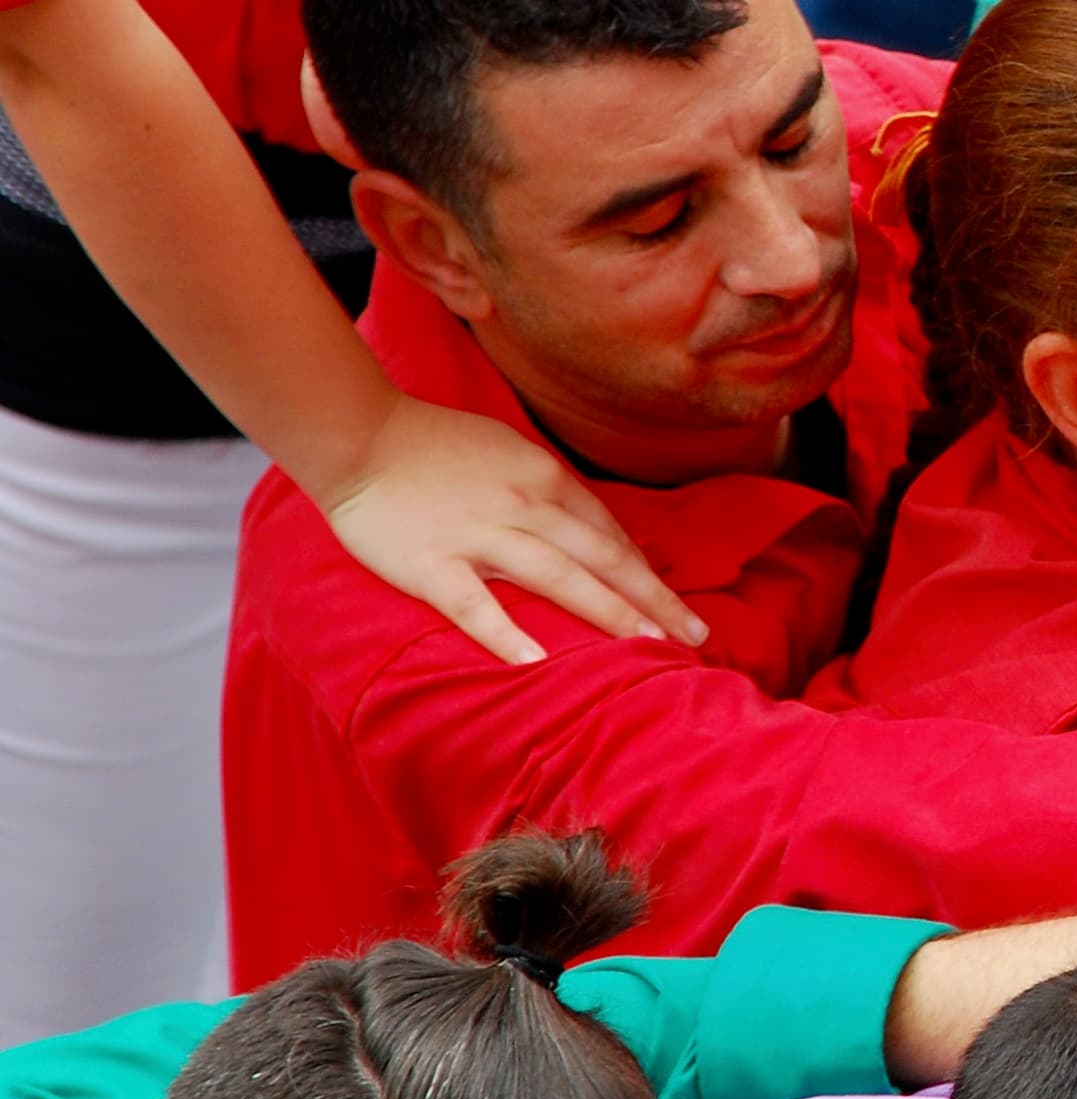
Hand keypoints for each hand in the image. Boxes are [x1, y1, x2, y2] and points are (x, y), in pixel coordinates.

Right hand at [314, 395, 707, 665]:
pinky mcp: (430, 563)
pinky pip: (473, 604)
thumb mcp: (513, 454)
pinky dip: (505, 633)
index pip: (610, 535)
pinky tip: (537, 664)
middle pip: (604, 558)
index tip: (679, 608)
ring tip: (648, 648)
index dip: (650, 575)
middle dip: (654, 599)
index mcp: (546, 480)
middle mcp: (525, 506)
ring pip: (558, 577)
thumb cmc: (438, 446)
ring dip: (608, 613)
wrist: (359, 434)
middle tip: (695, 635)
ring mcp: (479, 535)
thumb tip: (599, 530)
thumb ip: (554, 493)